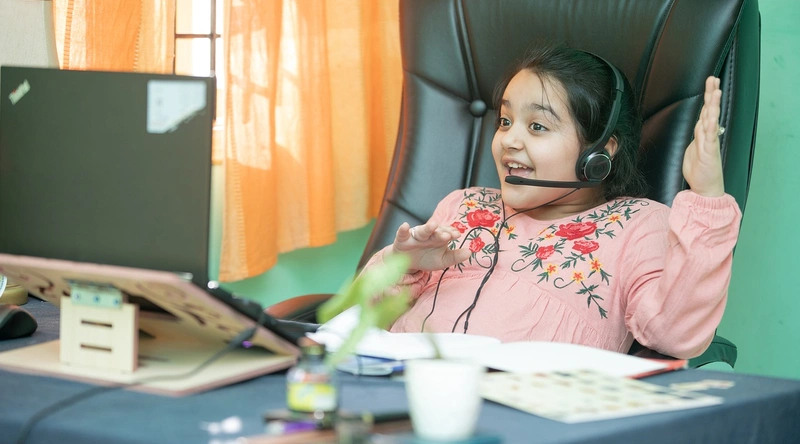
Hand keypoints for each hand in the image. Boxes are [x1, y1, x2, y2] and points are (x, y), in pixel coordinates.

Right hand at [391, 219, 470, 271]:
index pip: (446, 233)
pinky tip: (405, 226)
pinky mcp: (402, 239)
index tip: (457, 235)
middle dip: (441, 232)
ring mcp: (415, 236)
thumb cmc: (427, 259)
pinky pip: (402, 233)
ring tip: (432, 225)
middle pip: (435, 232)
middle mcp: (428, 235)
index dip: (451, 233)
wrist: (408, 264)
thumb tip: (469, 252)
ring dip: (427, 228)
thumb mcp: (442, 261)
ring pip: (422, 231)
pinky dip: (403, 229)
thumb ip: (455, 257)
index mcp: (439, 238)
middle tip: (447, 235)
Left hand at [683, 76, 724, 196]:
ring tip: (715, 92)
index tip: (711, 82)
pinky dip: (710, 126)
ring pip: (711, 121)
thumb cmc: (700, 169)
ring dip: (713, 106)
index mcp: (704, 134)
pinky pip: (709, 138)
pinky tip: (711, 117)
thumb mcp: (694, 147)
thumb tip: (700, 123)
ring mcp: (709, 144)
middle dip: (711, 95)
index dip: (708, 97)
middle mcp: (708, 136)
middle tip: (713, 79)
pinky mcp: (709, 153)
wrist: (705, 187)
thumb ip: (698, 134)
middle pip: (710, 111)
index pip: (706, 111)